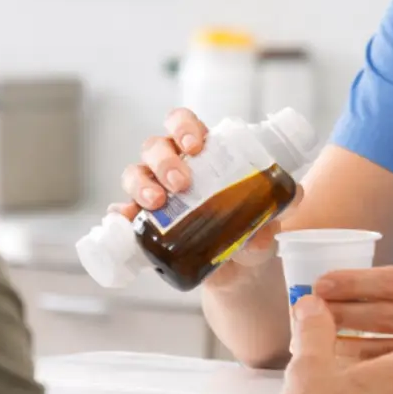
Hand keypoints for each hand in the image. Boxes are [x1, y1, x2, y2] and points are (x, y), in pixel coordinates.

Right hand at [114, 108, 298, 284]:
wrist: (240, 270)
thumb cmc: (251, 229)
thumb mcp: (267, 220)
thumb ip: (272, 218)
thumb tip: (261, 235)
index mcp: (202, 152)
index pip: (183, 123)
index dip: (184, 126)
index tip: (196, 145)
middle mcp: (172, 166)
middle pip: (155, 147)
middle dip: (165, 162)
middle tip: (182, 183)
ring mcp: (155, 192)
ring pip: (135, 173)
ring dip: (142, 185)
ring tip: (157, 202)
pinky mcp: (145, 223)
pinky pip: (122, 211)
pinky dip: (121, 213)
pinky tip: (125, 219)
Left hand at [316, 267, 392, 393]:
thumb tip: (331, 285)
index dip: (354, 282)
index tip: (320, 284)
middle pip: (387, 316)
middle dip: (342, 313)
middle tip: (306, 313)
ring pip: (387, 351)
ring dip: (345, 345)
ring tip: (310, 342)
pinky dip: (362, 374)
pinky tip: (336, 370)